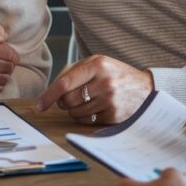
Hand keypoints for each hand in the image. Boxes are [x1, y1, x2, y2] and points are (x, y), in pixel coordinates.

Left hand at [36, 55, 152, 124]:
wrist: (146, 88)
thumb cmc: (115, 74)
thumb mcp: (98, 64)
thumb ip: (73, 73)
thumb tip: (50, 94)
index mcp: (97, 64)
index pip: (65, 83)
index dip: (48, 96)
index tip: (39, 105)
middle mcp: (104, 82)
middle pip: (67, 100)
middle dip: (63, 102)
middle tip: (70, 99)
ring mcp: (110, 100)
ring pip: (75, 113)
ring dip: (74, 110)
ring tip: (87, 101)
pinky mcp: (113, 115)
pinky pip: (87, 121)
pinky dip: (85, 117)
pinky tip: (95, 108)